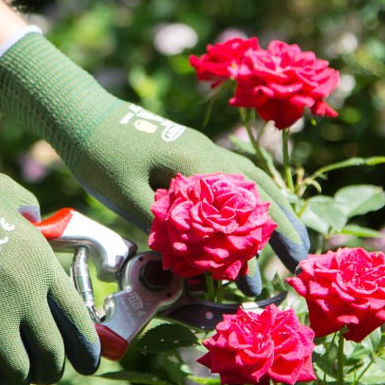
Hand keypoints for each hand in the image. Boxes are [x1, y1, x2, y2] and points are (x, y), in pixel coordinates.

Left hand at [0, 34, 309, 291]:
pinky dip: (251, 199)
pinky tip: (254, 218)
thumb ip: (164, 227)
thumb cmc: (100, 155)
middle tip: (302, 261)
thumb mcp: (127, 196)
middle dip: (285, 227)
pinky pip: (233, 178)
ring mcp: (203, 150)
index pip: (247, 206)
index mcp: (198, 163)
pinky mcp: (191, 153)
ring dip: (272, 212)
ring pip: (252, 182)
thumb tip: (195, 264)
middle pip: (262, 192)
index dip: (269, 239)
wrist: (82, 115)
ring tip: (289, 243)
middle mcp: (210, 154)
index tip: (280, 269)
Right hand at [0, 141, 99, 384]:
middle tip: (33, 369)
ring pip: (21, 379)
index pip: (81, 324)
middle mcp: (28, 300)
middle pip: (54, 359)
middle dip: (47, 372)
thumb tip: (33, 219)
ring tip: (0, 376)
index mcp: (43, 267)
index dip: (87, 352)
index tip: (84, 364)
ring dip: (12, 383)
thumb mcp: (6, 193)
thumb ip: (28, 210)